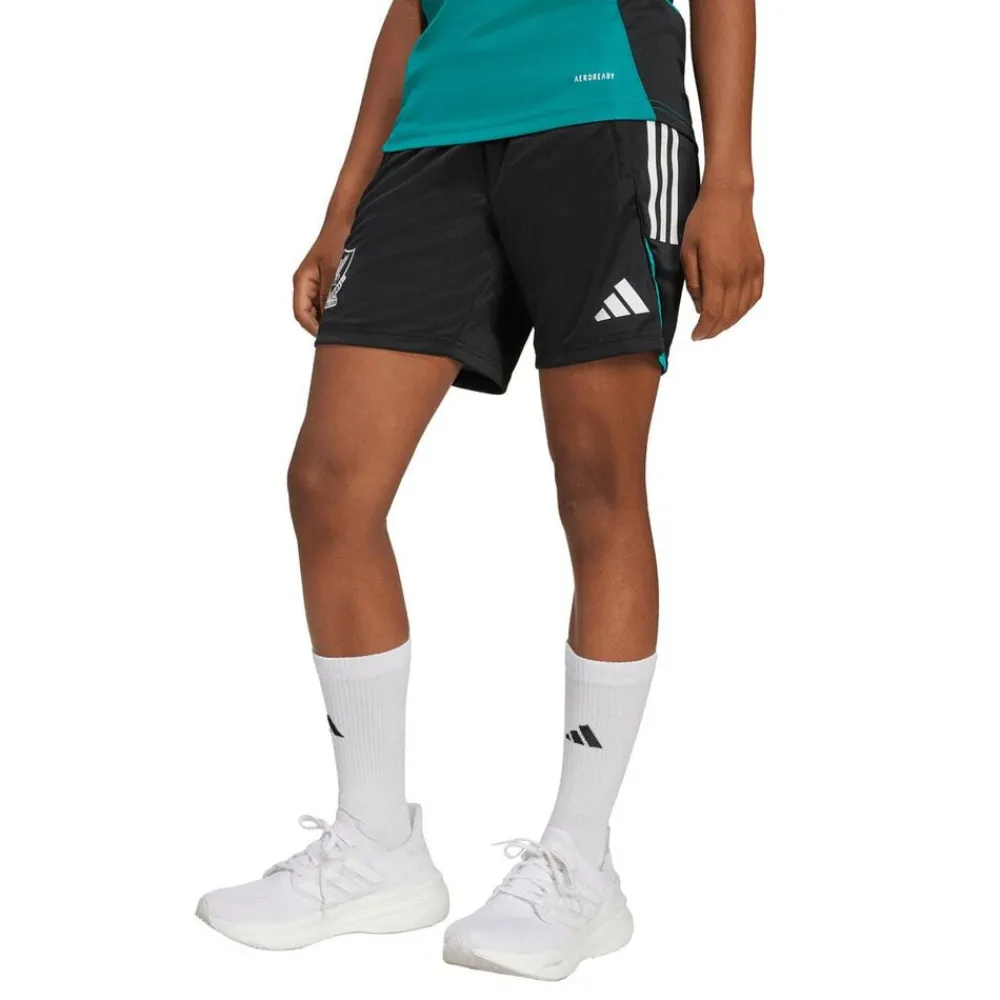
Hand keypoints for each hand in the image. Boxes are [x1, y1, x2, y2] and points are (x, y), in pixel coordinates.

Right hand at [292, 225, 348, 334]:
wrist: (347, 221)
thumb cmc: (338, 240)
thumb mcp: (334, 270)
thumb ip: (329, 294)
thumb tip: (330, 320)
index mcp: (302, 281)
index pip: (301, 314)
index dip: (313, 329)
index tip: (330, 338)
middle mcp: (307, 284)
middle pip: (309, 315)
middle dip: (323, 327)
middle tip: (342, 336)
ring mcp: (317, 284)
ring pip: (320, 311)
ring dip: (331, 319)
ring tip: (348, 325)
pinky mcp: (328, 283)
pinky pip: (329, 303)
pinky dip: (337, 310)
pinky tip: (351, 313)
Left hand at [681, 183, 763, 340]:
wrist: (729, 198)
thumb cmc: (704, 221)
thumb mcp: (687, 252)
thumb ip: (693, 282)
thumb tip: (699, 305)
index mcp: (717, 272)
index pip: (713, 313)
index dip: (704, 329)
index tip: (696, 335)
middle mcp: (737, 274)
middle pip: (729, 315)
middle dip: (715, 329)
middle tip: (704, 334)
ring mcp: (751, 270)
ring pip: (744, 308)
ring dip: (730, 322)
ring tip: (717, 325)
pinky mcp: (759, 264)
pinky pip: (755, 295)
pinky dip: (746, 308)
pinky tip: (736, 311)